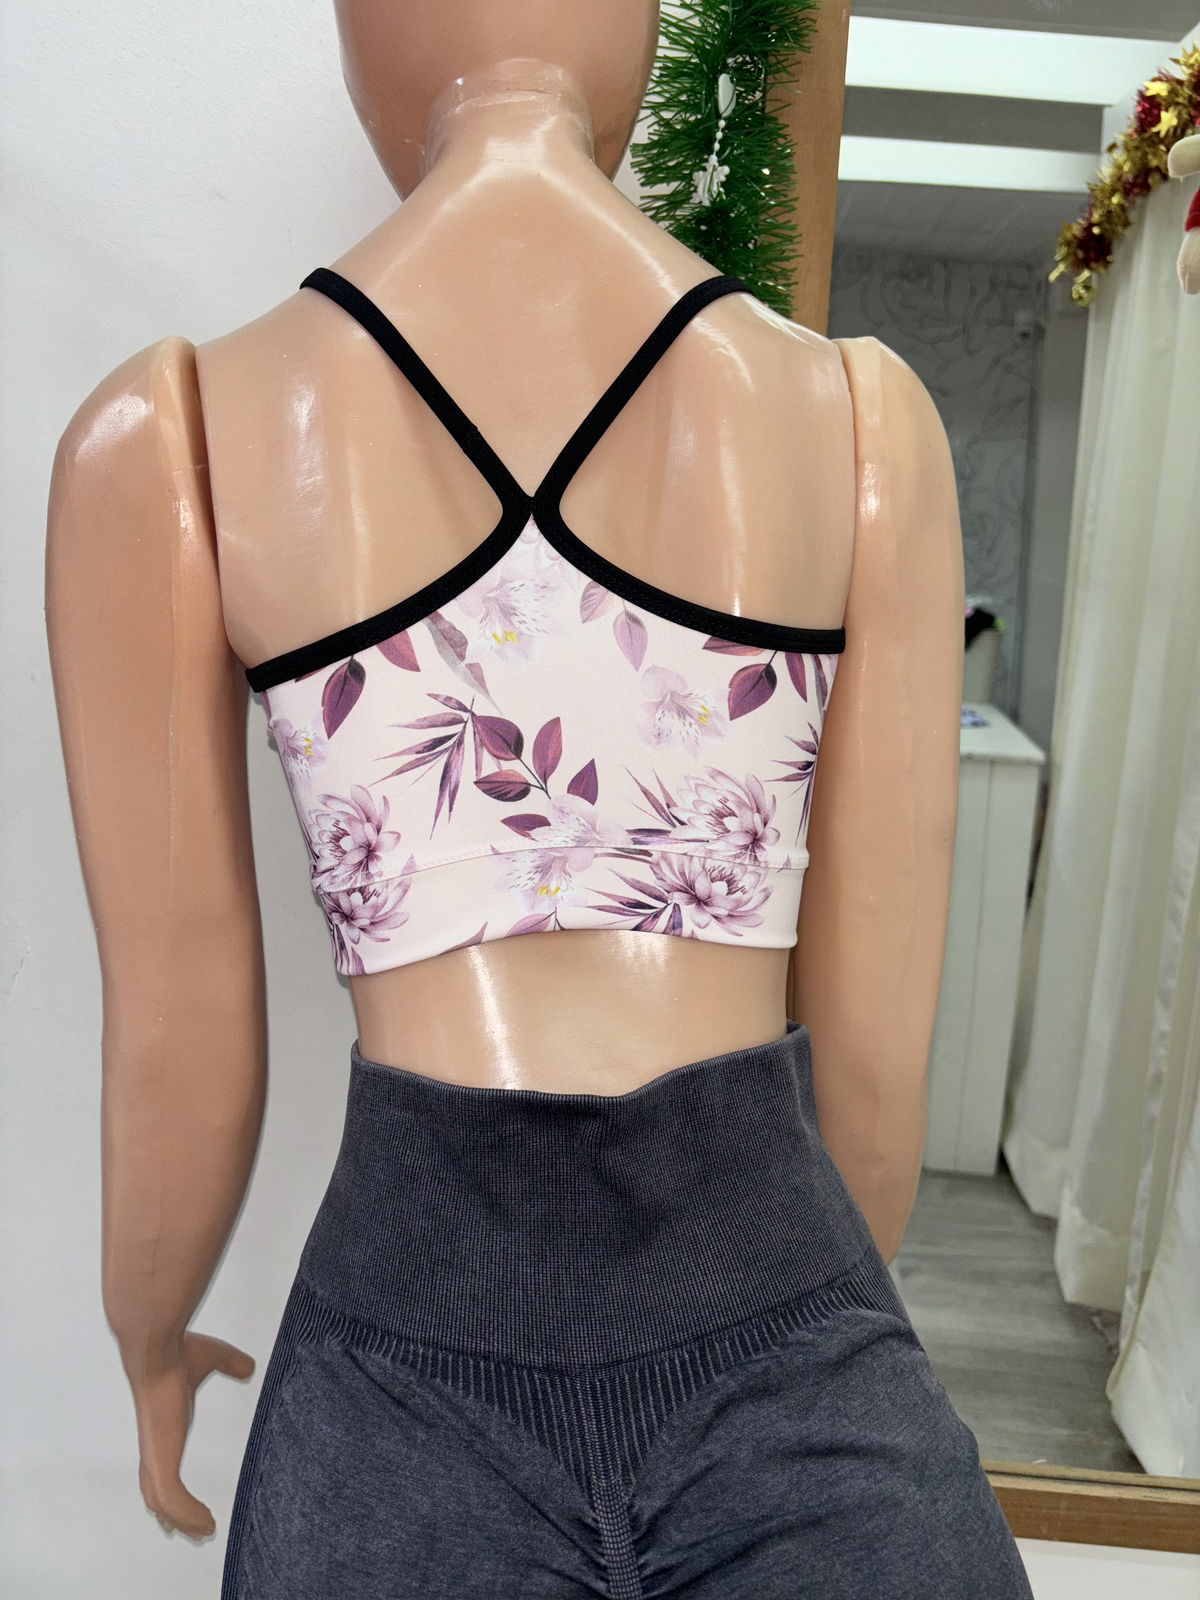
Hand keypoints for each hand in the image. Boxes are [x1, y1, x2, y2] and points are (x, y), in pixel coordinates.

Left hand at [126, 1330, 255, 1539]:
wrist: (157, 1351)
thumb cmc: (178, 1352)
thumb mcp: (213, 1358)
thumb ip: (230, 1364)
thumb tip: (248, 1368)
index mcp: (162, 1428)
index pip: (157, 1468)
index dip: (166, 1486)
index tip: (175, 1501)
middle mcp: (155, 1447)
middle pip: (156, 1494)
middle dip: (173, 1515)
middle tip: (192, 1530)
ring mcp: (156, 1456)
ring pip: (164, 1503)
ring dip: (183, 1521)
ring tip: (204, 1532)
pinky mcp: (162, 1461)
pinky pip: (174, 1500)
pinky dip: (188, 1515)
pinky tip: (205, 1523)